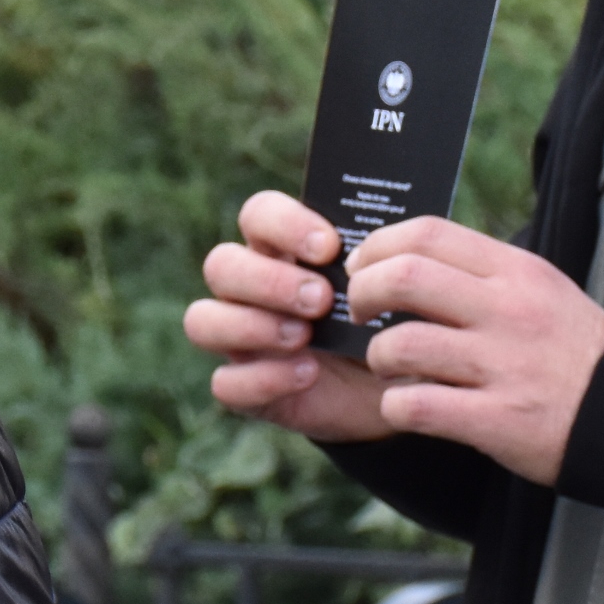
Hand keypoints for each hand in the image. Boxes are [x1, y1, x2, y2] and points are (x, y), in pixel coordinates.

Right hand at [184, 191, 397, 443]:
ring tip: (304, 336)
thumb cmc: (391, 319)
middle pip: (220, 264)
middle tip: (321, 299)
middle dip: (268, 280)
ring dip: (251, 325)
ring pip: (202, 320)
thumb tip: (389, 230)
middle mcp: (248, 288)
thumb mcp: (390, 283)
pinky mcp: (246, 388)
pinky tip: (308, 374)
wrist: (401, 384)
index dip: (283, 223)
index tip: (330, 247)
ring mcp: (240, 339)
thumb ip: (378, 255)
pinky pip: (225, 384)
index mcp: (281, 248)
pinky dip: (263, 378)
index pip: (257, 214)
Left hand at [345, 218, 603, 485]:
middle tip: (360, 312)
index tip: (364, 266)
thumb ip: (483, 273)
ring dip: (378, 357)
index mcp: (515, 272)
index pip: (428, 234)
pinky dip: (397, 406)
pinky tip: (407, 406)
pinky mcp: (497, 418)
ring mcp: (501, 364)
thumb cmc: (577, 353)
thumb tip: (412, 259)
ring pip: (400, 344)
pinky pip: (417, 406)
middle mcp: (506, 310)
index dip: (379, 246)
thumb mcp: (542, 289)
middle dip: (362, 293)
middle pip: (403, 278)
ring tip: (389, 368)